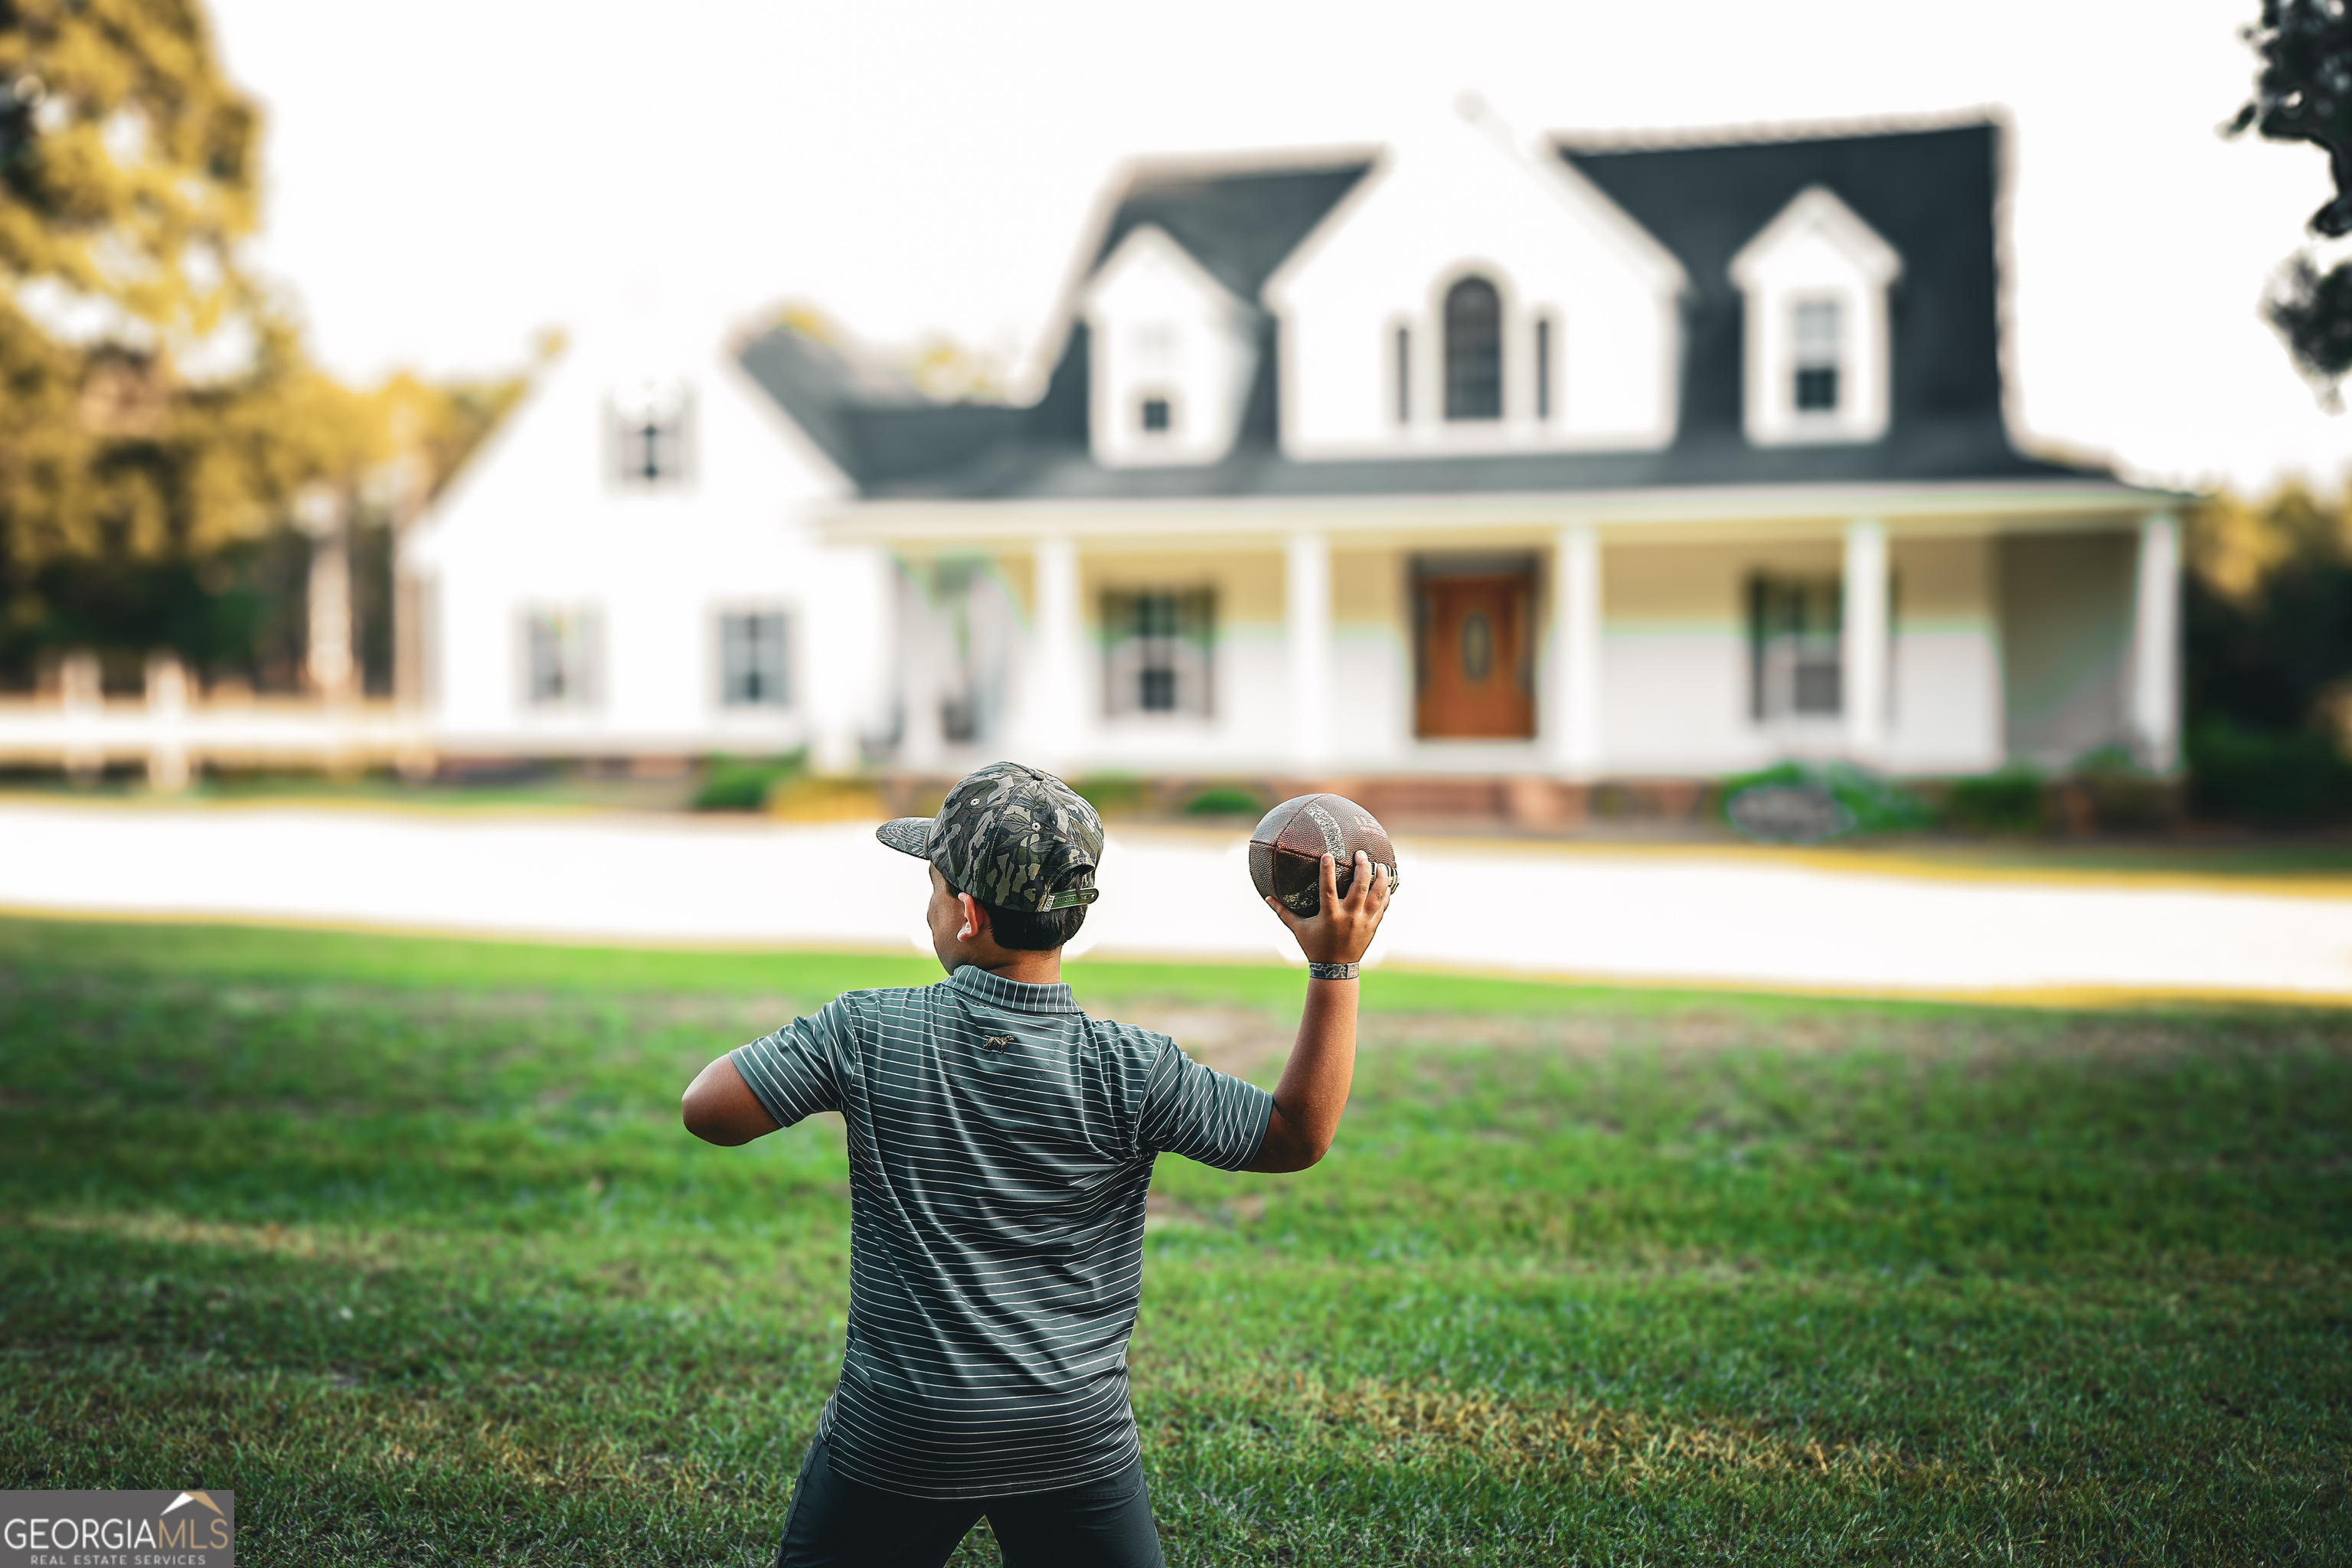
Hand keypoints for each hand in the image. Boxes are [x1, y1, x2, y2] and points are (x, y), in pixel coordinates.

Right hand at [1267, 849, 1392, 965]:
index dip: (1327, 871)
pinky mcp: (1373, 926)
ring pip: (1377, 896)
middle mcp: (1349, 917)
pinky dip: (1385, 894)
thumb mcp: (1298, 929)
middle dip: (1363, 868)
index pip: (1328, 890)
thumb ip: (1283, 912)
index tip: (1328, 854)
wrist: (1336, 969)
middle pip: (1360, 888)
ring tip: (1380, 865)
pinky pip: (1383, 907)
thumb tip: (1267, 897)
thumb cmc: (1315, 946)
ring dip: (1380, 879)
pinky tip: (1386, 884)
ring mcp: (1363, 922)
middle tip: (1361, 854)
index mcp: (1329, 916)